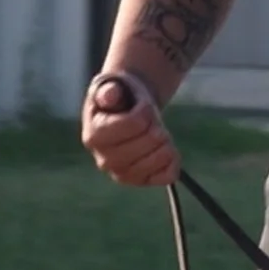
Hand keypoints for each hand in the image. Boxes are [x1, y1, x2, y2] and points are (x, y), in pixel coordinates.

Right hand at [80, 72, 180, 186]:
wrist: (125, 114)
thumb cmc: (120, 98)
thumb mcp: (112, 87)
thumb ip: (110, 91)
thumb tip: (110, 95)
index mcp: (94, 136)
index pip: (136, 123)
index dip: (146, 110)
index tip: (141, 107)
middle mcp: (104, 160)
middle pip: (152, 140)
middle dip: (156, 125)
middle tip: (149, 121)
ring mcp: (123, 174)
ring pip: (162, 158)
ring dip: (166, 141)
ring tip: (155, 134)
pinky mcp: (140, 182)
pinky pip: (168, 175)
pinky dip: (173, 160)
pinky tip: (164, 149)